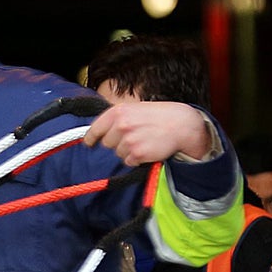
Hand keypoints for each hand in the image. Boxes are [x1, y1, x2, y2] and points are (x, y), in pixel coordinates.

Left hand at [84, 101, 217, 166]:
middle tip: (134, 137)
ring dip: (129, 151)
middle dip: (117, 143)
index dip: (90, 138)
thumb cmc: (160, 116)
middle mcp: (121, 125)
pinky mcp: (137, 153)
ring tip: (143, 141)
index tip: (89, 143)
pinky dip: (137, 159)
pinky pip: (129, 162)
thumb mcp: (135, 109)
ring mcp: (129, 140)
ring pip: (118, 154)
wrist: (182, 124)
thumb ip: (116, 119)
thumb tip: (98, 132)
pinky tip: (148, 148)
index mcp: (118, 112)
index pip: (95, 129)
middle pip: (106, 144)